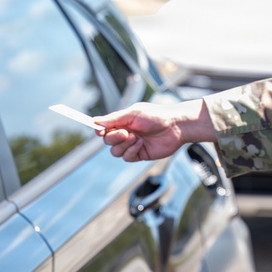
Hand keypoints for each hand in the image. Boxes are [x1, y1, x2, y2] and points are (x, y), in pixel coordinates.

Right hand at [96, 100, 214, 161]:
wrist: (176, 127)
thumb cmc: (157, 116)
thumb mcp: (133, 114)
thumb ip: (114, 119)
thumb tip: (96, 121)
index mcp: (123, 121)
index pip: (104, 127)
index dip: (99, 129)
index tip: (98, 130)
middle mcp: (126, 133)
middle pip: (107, 140)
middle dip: (113, 137)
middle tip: (125, 133)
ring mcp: (132, 144)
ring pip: (115, 151)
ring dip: (123, 145)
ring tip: (136, 137)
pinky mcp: (140, 154)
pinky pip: (126, 157)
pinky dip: (131, 151)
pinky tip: (140, 144)